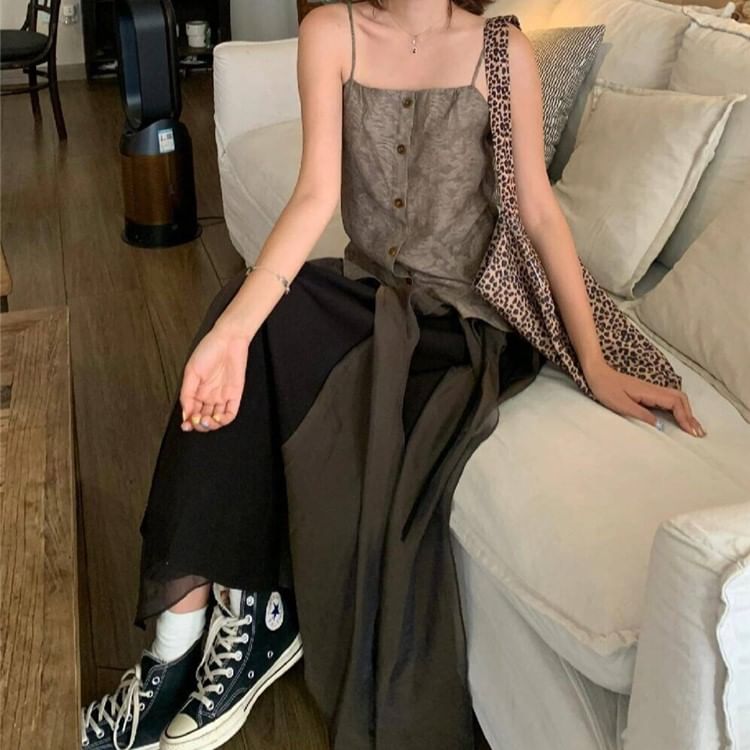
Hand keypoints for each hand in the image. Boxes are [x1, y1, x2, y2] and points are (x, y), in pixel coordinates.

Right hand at [178, 327, 250, 432]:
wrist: (228, 340)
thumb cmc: (208, 350)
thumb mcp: (191, 372)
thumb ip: (187, 394)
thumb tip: (185, 412)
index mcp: (197, 391)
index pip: (191, 412)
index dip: (188, 422)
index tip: (185, 425)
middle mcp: (209, 395)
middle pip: (203, 418)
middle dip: (199, 425)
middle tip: (196, 422)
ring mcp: (222, 396)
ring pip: (216, 419)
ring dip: (210, 425)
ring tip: (205, 420)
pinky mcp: (235, 394)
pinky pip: (231, 413)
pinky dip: (224, 419)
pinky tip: (218, 418)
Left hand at [584, 360, 705, 436]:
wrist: (597, 373)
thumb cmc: (605, 388)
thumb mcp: (621, 405)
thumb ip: (641, 415)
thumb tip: (661, 426)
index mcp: (649, 392)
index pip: (675, 403)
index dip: (685, 417)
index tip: (691, 432)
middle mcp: (654, 389)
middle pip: (680, 399)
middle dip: (690, 416)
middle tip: (698, 433)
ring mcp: (651, 390)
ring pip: (676, 399)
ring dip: (686, 412)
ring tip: (693, 428)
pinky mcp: (647, 392)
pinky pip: (668, 400)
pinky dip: (678, 409)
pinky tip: (678, 418)